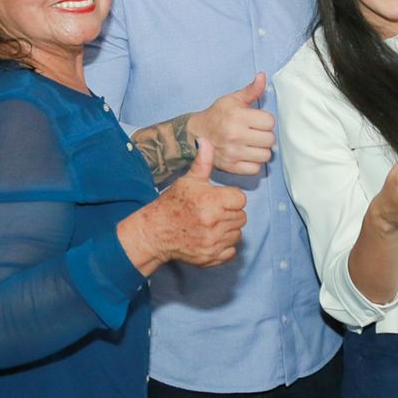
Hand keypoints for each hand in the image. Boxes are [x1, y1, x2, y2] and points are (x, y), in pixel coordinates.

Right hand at [145, 140, 247, 266]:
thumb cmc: (173, 204)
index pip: (241, 199)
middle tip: (215, 211)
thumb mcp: (188, 180)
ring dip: (229, 229)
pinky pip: (231, 251)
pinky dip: (224, 246)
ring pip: (237, 234)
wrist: (156, 231)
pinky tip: (212, 237)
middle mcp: (214, 223)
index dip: (231, 197)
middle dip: (231, 213)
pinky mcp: (211, 257)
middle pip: (241, 217)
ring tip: (212, 223)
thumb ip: (203, 162)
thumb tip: (205, 140)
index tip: (219, 198)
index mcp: (211, 201)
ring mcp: (213, 242)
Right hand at [187, 74, 276, 175]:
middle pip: (270, 140)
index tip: (256, 121)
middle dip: (265, 135)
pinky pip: (255, 169)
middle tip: (255, 133)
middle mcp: (235, 135)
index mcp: (237, 116)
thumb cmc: (217, 115)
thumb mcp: (232, 99)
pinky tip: (246, 154)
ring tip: (252, 144)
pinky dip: (253, 163)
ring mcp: (233, 153)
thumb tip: (262, 76)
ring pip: (265, 155)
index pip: (270, 122)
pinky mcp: (231, 167)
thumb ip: (251, 90)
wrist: (196, 134)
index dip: (265, 120)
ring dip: (261, 150)